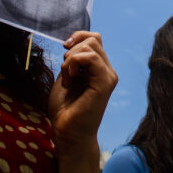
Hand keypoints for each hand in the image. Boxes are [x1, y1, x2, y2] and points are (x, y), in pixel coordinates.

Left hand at [47, 31, 117, 151]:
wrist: (68, 134)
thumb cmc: (66, 111)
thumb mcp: (66, 78)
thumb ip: (72, 61)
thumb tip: (71, 44)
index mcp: (99, 69)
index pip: (95, 39)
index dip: (79, 37)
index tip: (64, 48)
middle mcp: (107, 71)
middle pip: (93, 40)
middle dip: (72, 51)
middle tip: (65, 73)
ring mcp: (108, 76)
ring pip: (91, 46)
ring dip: (71, 59)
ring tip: (67, 79)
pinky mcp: (104, 82)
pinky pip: (90, 58)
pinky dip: (73, 63)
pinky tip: (69, 80)